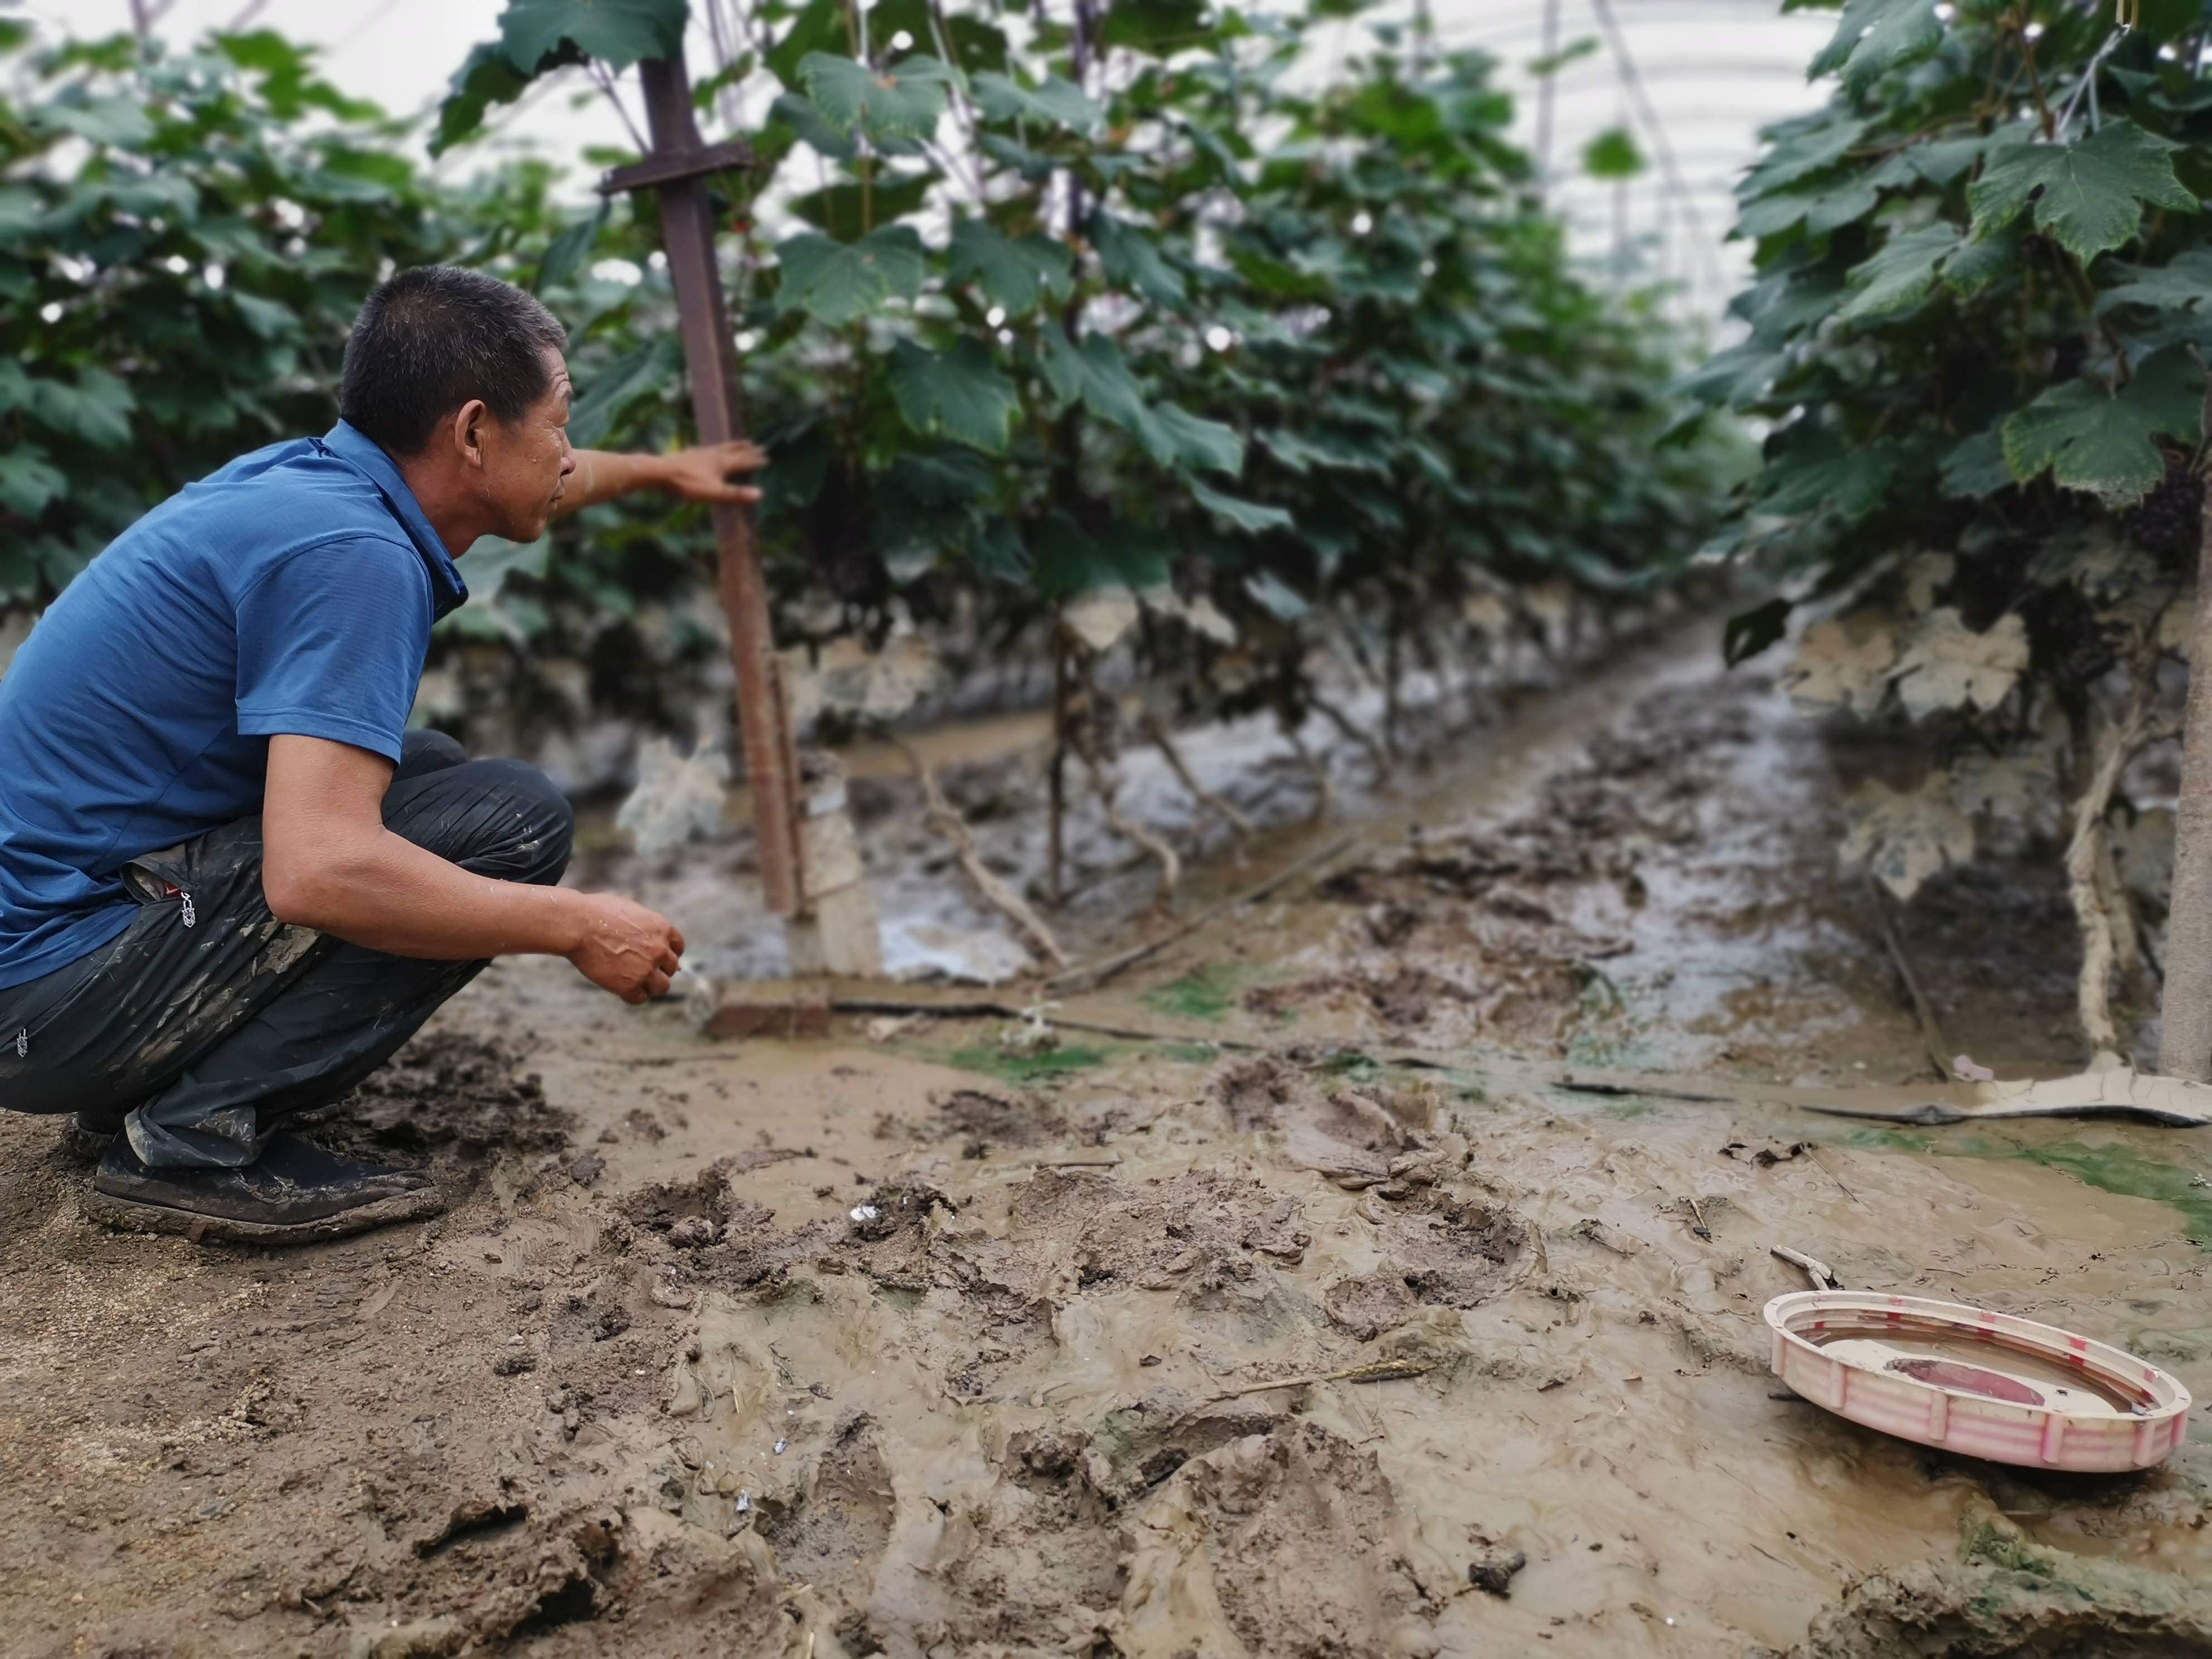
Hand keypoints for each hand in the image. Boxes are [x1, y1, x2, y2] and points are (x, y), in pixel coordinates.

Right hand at [566, 892, 684, 1003]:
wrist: (578, 925)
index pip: (678, 948)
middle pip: (671, 968)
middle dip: (658, 969)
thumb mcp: (631, 911)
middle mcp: (660, 950)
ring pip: (661, 987)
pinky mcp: (630, 986)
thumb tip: (649, 938)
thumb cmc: (597, 913)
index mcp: (662, 929)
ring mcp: (647, 970)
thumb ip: (645, 927)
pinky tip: (620, 987)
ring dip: (649, 985)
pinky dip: (632, 995)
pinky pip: (640, 998)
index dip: (667, 954)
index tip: (657, 958)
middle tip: (640, 968)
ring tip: (632, 980)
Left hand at [656, 438, 767, 504]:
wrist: (660, 472)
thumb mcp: (714, 493)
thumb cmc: (687, 484)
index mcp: (722, 463)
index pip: (743, 461)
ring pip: (720, 447)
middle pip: (733, 450)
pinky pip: (706, 449)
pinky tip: (707, 449)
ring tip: (738, 442)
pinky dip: (713, 448)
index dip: (755, 460)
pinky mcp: (689, 455)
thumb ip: (736, 494)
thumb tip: (760, 494)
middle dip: (746, 449)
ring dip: (732, 445)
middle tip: (756, 444)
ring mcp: (700, 453)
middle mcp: (713, 455)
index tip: (766, 458)